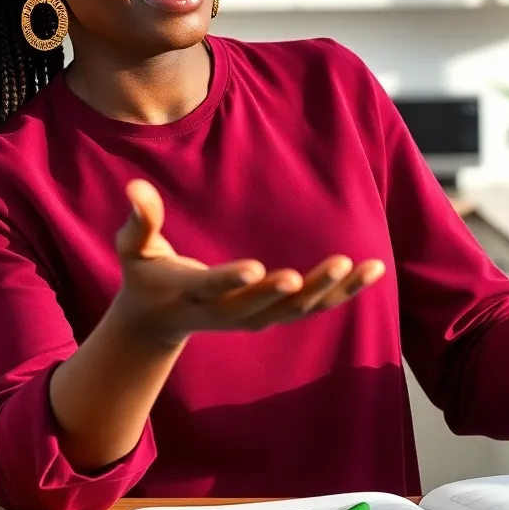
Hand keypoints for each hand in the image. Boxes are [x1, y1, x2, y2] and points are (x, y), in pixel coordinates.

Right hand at [114, 179, 385, 345]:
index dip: (233, 281)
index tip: (257, 268)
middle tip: (332, 266)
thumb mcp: (134, 249)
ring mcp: (252, 318)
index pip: (213, 289)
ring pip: (297, 311)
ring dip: (332, 291)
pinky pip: (313, 307)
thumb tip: (136, 187)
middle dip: (297, 288)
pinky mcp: (272, 314)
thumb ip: (140, 220)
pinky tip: (374, 271)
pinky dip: (344, 292)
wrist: (157, 321)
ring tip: (362, 266)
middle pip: (265, 306)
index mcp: (192, 295)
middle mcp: (226, 313)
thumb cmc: (145, 276)